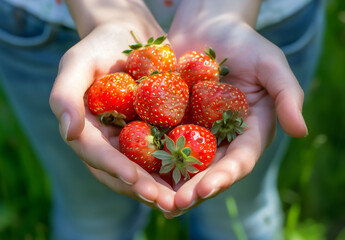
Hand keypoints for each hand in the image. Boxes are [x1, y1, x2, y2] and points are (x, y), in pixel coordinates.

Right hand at [49, 21, 183, 217]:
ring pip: (146, 167)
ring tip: (184, 198)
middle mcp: (109, 140)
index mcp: (87, 131)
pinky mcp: (154, 129)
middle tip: (167, 202)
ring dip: (163, 185)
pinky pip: (164, 149)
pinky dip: (177, 163)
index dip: (115, 169)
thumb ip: (65, 95)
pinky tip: (196, 173)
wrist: (128, 34)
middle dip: (144, 188)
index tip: (135, 180)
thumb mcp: (77, 62)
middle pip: (123, 171)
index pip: (99, 156)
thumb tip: (68, 132)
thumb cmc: (99, 45)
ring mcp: (132, 137)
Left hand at [168, 2, 307, 210]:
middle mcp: (222, 138)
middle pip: (209, 170)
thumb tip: (301, 131)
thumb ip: (288, 94)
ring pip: (183, 163)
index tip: (205, 189)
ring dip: (169, 182)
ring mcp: (196, 131)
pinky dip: (150, 155)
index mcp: (248, 132)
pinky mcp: (173, 121)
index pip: (239, 160)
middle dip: (193, 189)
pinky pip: (161, 139)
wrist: (208, 27)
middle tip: (174, 205)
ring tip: (153, 197)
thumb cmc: (244, 43)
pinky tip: (135, 168)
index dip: (224, 177)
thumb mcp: (271, 64)